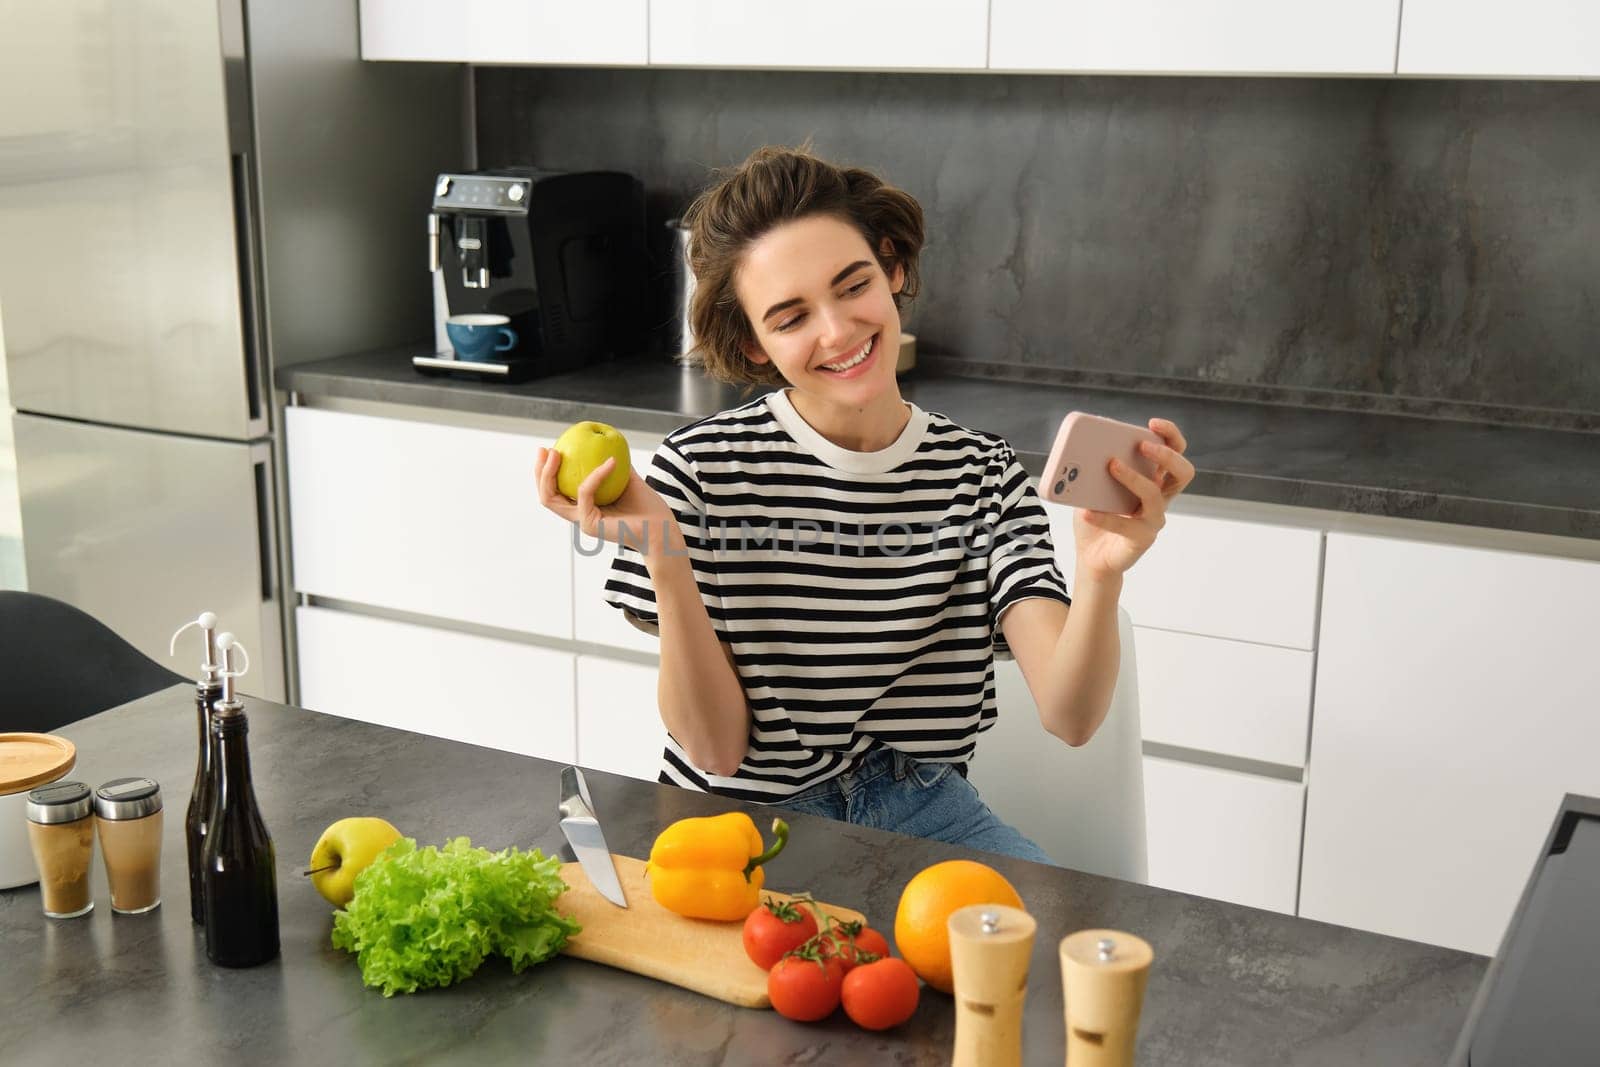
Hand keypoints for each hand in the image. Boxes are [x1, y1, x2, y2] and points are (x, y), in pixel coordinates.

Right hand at [534, 447, 676, 554]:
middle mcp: (579, 515)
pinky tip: (611, 461)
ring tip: (557, 453)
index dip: (547, 470)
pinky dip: (596, 474)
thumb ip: (613, 464)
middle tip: (546, 450)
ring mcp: (582, 521)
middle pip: (546, 495)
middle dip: (539, 471)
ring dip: (550, 473)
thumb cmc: (647, 507)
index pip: (556, 489)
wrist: (661, 528)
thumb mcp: (627, 478)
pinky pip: (585, 493)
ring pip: (552, 499)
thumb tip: (605, 442)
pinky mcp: (590, 525)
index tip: (550, 448)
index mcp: (584, 506)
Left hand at [1072, 418, 1194, 581]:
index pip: (1175, 451)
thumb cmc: (1096, 514)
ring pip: (1155, 494)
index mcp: (1154, 479)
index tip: (1152, 424)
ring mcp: (1153, 519)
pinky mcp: (1141, 539)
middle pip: (1183, 472)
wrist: (1090, 556)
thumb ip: (1096, 466)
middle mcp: (1160, 498)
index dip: (1170, 435)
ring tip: (1111, 465)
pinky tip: (1086, 511)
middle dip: (1166, 454)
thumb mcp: (1092, 485)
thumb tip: (1089, 442)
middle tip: (1141, 445)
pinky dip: (1104, 517)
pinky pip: (1126, 525)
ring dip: (1133, 477)